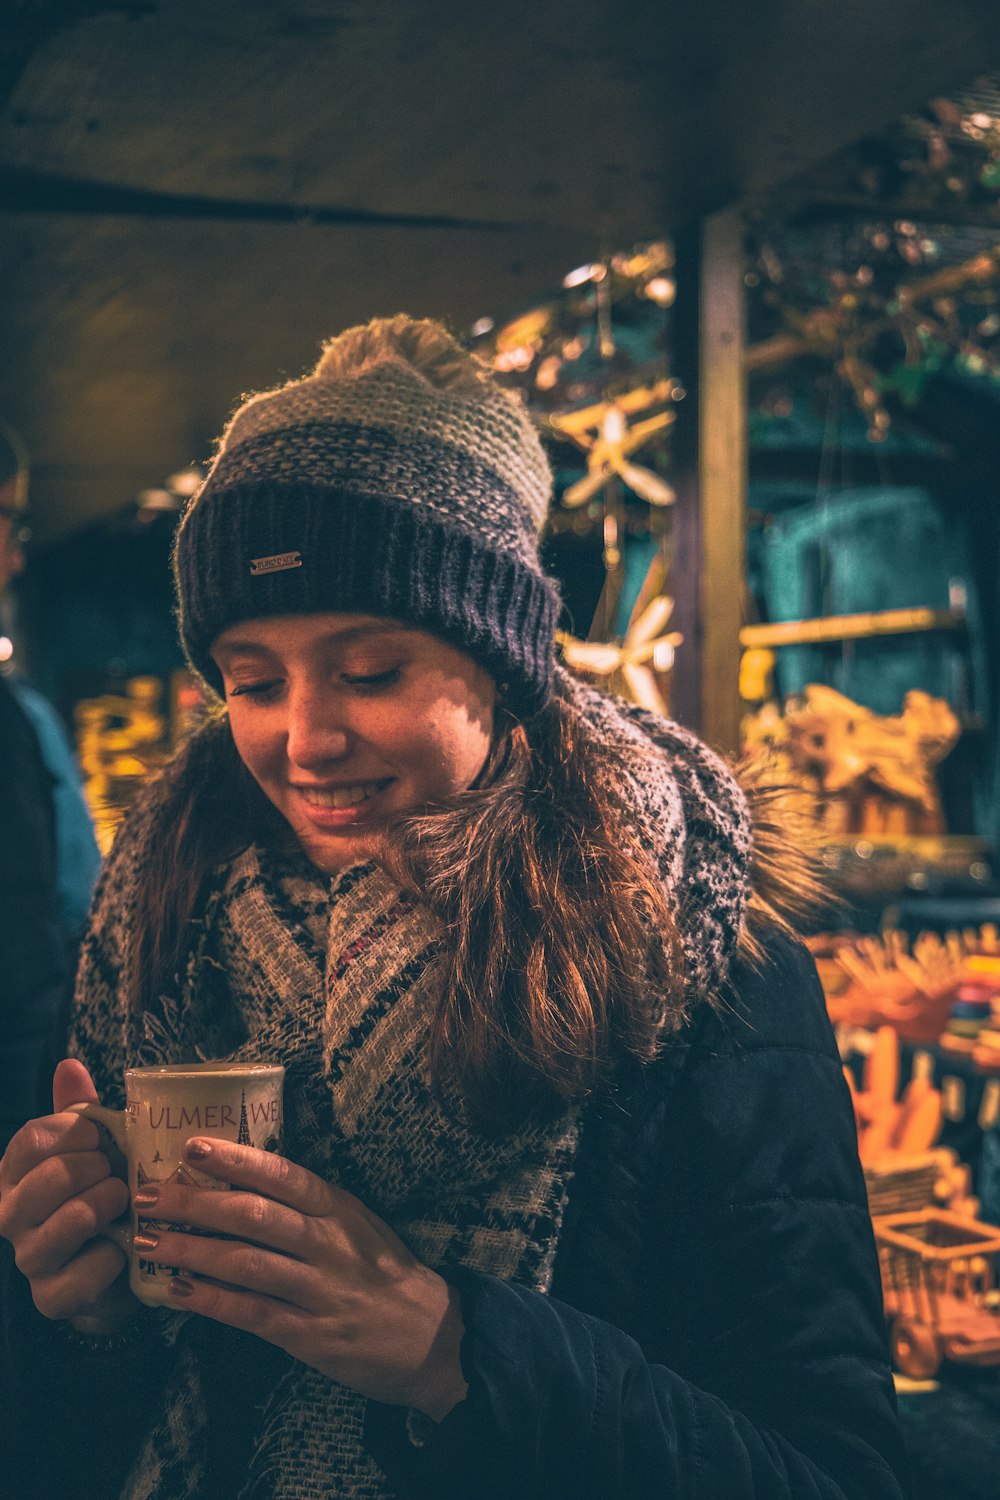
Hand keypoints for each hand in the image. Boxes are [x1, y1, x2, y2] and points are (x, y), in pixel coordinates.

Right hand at [0, 1059, 134, 1330]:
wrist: (115, 1265)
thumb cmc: (100, 1193)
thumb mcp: (92, 1148)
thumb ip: (78, 1109)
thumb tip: (68, 1065)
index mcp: (14, 1173)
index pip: (31, 1139)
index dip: (74, 1132)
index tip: (99, 1135)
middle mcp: (10, 1215)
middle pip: (52, 1176)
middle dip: (98, 1168)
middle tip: (116, 1172)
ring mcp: (29, 1258)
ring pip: (73, 1218)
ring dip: (109, 1204)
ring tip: (123, 1202)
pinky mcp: (52, 1297)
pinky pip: (88, 1269)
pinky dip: (114, 1254)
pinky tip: (120, 1247)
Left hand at [134, 1137, 468, 1419]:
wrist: (432, 1337)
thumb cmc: (384, 1273)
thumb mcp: (357, 1223)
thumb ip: (307, 1206)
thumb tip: (238, 1182)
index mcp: (340, 1208)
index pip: (283, 1174)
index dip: (236, 1159)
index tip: (192, 1146)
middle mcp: (330, 1244)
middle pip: (254, 1215)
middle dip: (195, 1202)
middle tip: (147, 1195)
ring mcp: (321, 1291)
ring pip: (247, 1263)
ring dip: (191, 1251)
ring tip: (147, 1242)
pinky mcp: (312, 1337)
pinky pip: (254, 1314)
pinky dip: (213, 1302)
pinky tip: (180, 1292)